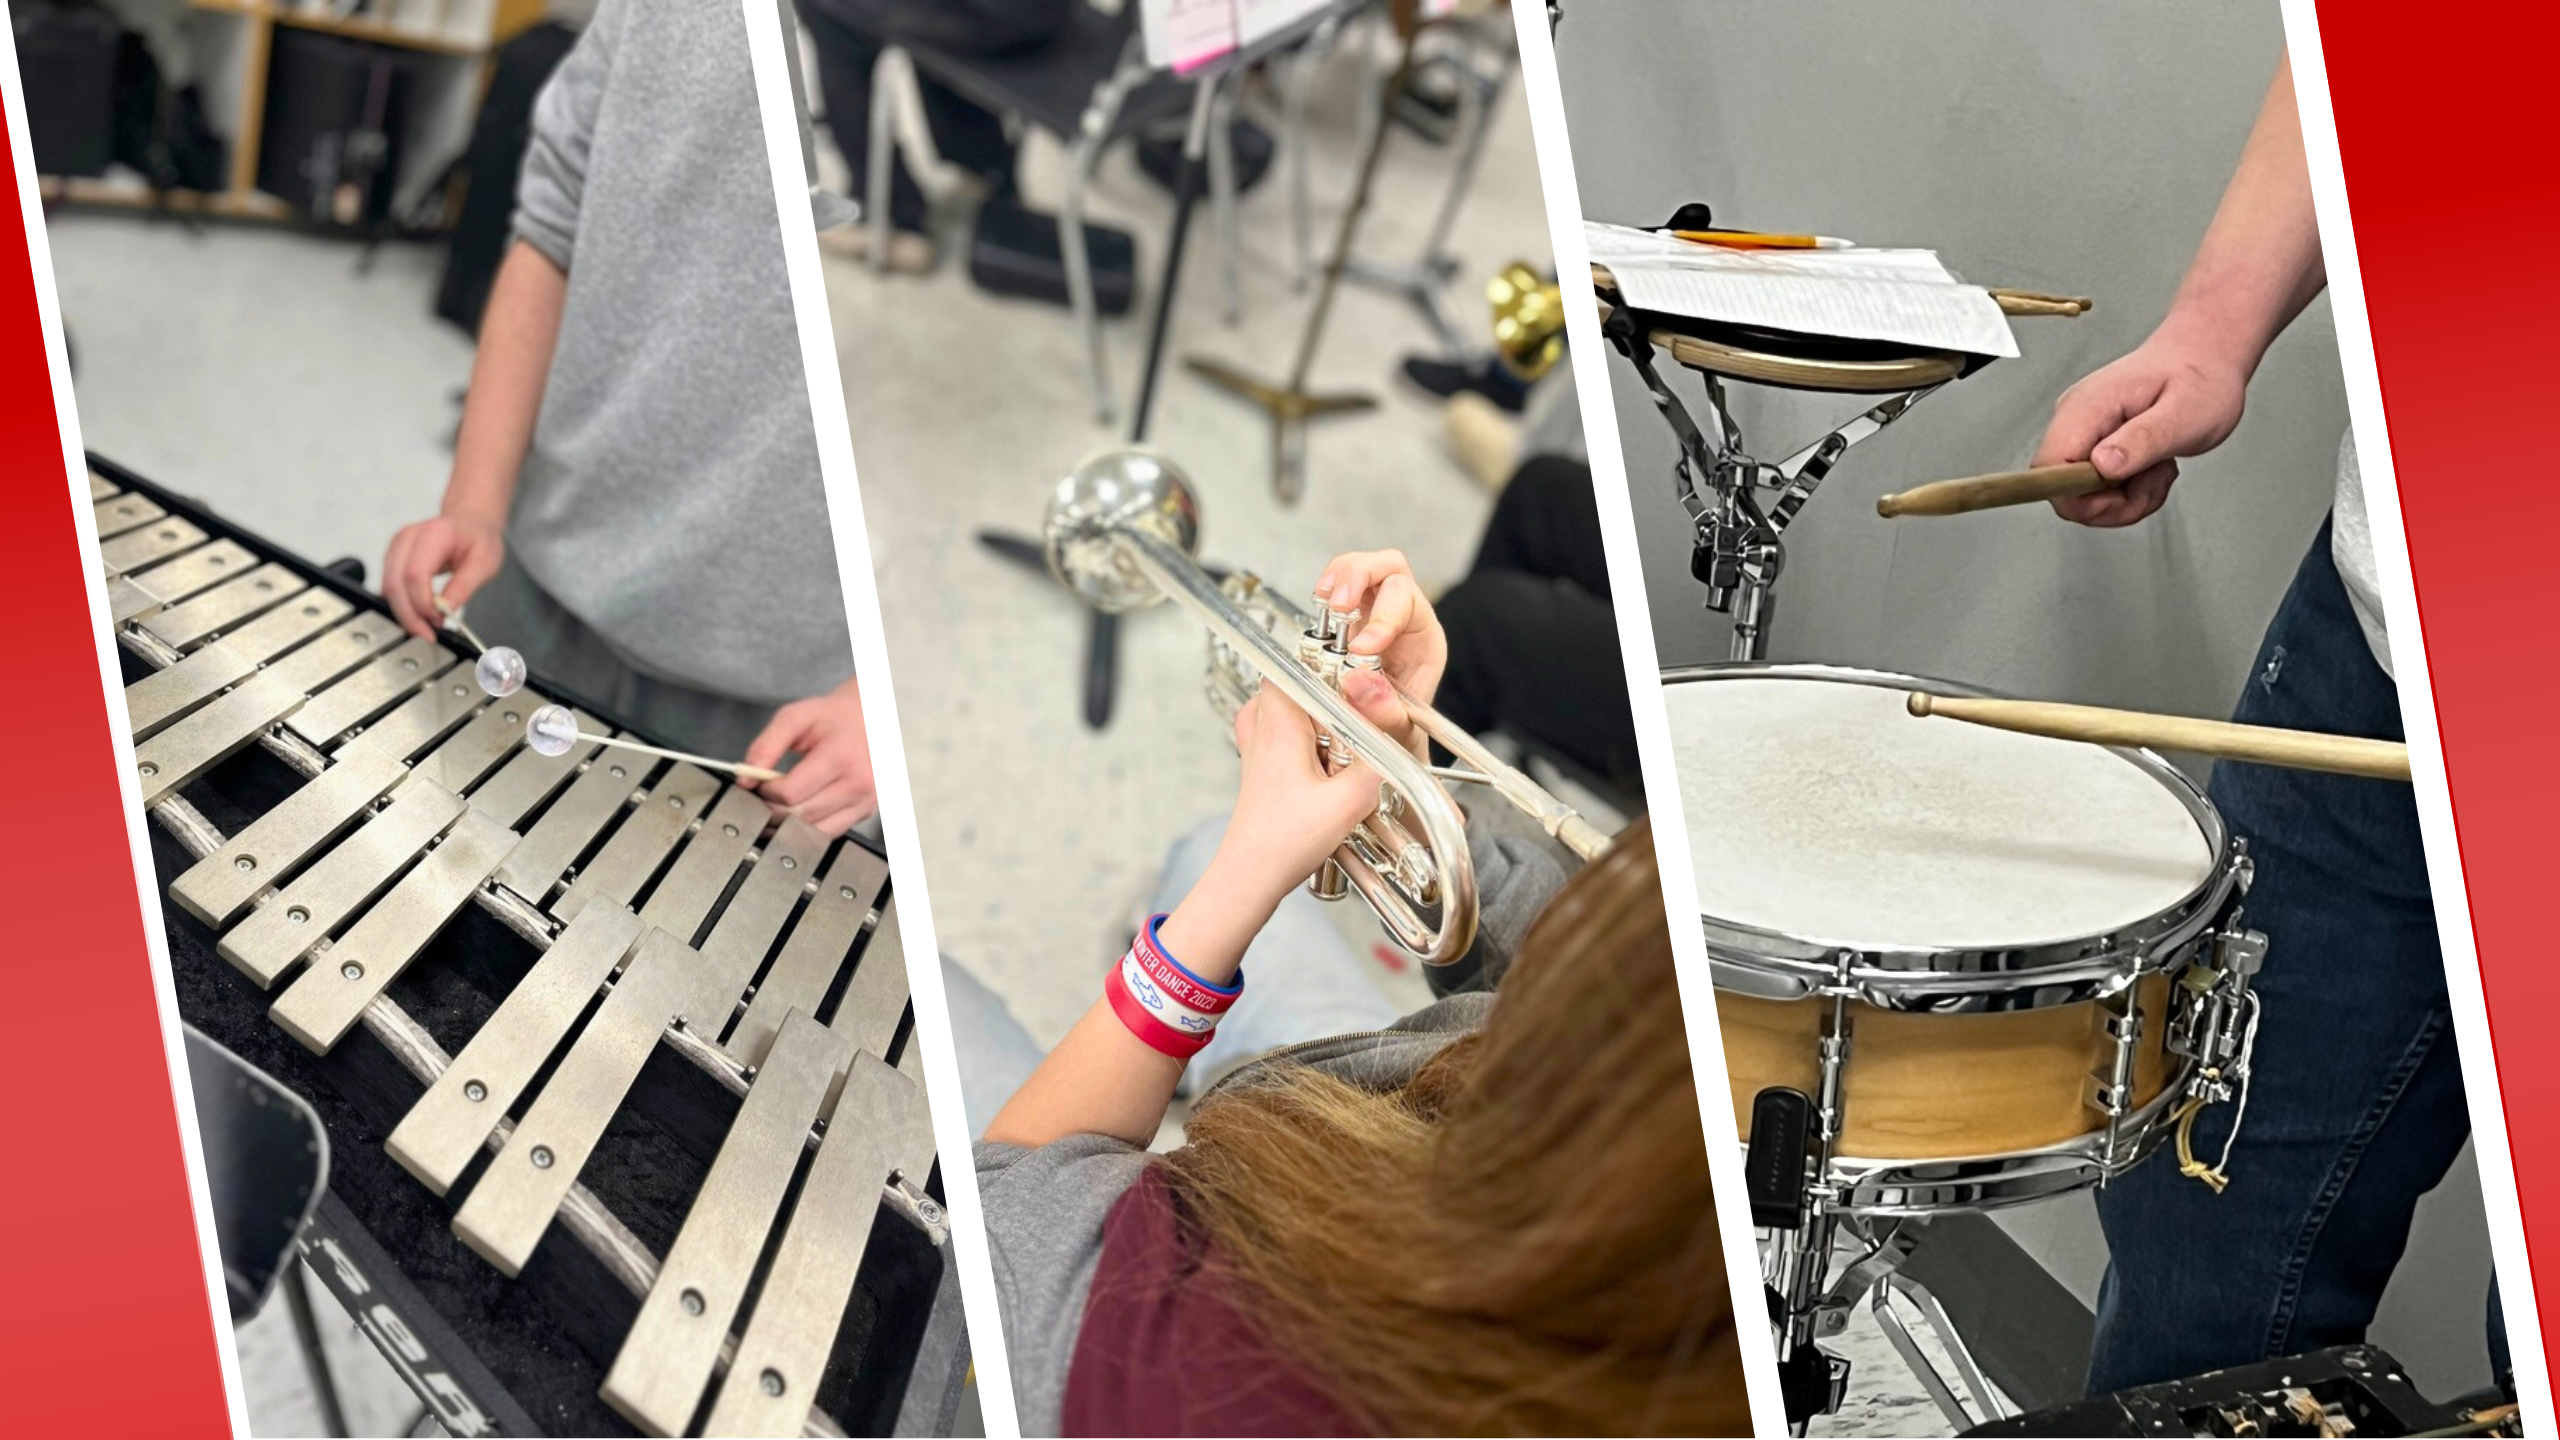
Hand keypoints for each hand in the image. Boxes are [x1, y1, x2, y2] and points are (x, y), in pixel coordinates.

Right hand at [382, 510, 505, 637]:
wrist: (470, 522)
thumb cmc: (479, 539)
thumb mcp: (484, 564)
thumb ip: (464, 587)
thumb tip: (445, 612)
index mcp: (434, 534)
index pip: (415, 574)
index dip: (422, 603)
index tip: (438, 622)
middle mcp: (409, 537)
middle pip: (395, 583)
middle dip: (409, 615)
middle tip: (427, 634)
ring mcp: (397, 545)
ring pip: (388, 586)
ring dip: (404, 612)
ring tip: (426, 626)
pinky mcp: (393, 556)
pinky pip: (389, 585)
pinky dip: (401, 603)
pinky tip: (418, 614)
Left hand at [742, 677, 875, 836]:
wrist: (870, 719)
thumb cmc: (831, 718)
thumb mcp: (794, 718)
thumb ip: (765, 746)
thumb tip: (745, 780)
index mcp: (841, 756)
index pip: (790, 793)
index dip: (767, 791)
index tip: (763, 782)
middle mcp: (859, 783)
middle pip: (800, 816)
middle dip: (774, 808)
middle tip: (767, 793)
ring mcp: (865, 802)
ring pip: (813, 832)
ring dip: (788, 823)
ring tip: (782, 802)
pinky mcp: (866, 813)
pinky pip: (828, 833)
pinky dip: (808, 828)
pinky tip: (801, 810)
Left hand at [1209, 685, 1384, 911]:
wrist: (1250, 876)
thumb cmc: (1284, 842)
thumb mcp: (1349, 801)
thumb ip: (1379, 759)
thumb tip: (1396, 729)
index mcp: (1279, 722)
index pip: (1299, 662)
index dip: (1334, 666)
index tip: (1362, 684)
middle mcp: (1262, 726)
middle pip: (1300, 682)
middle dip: (1335, 699)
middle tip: (1358, 728)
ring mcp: (1257, 745)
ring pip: (1294, 709)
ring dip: (1322, 722)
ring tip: (1344, 751)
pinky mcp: (1262, 764)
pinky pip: (1287, 734)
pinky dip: (1310, 742)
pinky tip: (1330, 767)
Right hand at [1313, 548, 1446, 757]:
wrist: (1388, 739)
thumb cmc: (1400, 732)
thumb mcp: (1399, 731)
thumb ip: (1383, 711)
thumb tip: (1358, 681)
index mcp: (1424, 639)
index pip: (1408, 603)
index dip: (1382, 618)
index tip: (1359, 648)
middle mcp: (1403, 618)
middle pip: (1389, 567)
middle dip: (1359, 576)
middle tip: (1336, 603)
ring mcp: (1375, 613)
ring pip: (1363, 567)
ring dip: (1340, 576)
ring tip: (1322, 599)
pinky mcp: (1350, 618)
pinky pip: (1341, 586)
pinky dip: (1327, 589)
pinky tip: (1317, 605)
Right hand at [2032, 331, 2251, 527]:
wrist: (2204, 359)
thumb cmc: (2200, 380)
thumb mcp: (2184, 414)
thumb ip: (2142, 440)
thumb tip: (2103, 466)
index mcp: (2087, 408)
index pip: (2048, 468)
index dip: (2078, 496)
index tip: (2121, 493)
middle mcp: (2073, 420)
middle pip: (2063, 491)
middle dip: (2112, 504)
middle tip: (2154, 480)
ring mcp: (2080, 434)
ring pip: (2081, 497)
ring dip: (2126, 500)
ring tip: (2158, 470)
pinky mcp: (2091, 446)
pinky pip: (2095, 490)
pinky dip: (2127, 493)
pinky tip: (2151, 467)